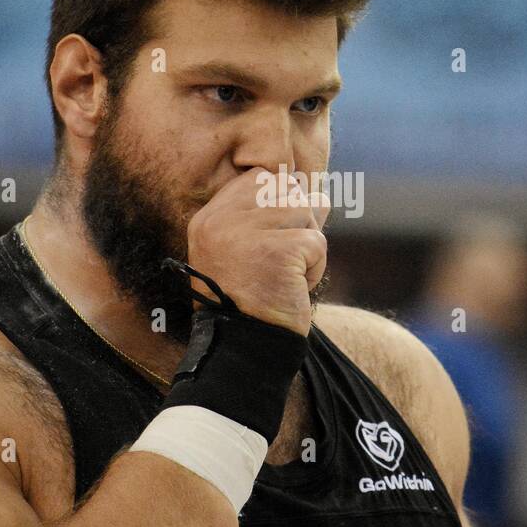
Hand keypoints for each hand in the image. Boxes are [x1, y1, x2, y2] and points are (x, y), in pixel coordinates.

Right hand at [186, 168, 328, 335]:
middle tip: (281, 261)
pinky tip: (294, 287)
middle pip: (287, 188)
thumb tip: (316, 193)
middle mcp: (222, 220)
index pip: (259, 177)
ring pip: (306, 209)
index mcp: (210, 219)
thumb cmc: (250, 302)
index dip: (280, 200)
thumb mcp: (248, 251)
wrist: (245, 349)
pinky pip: (317, 242)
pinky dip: (316, 268)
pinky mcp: (277, 250)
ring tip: (286, 275)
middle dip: (298, 222)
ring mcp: (247, 233)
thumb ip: (271, 216)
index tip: (278, 235)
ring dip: (308, 246)